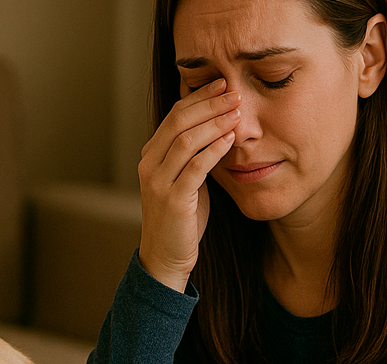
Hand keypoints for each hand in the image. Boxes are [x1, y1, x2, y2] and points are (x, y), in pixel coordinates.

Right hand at [138, 78, 240, 291]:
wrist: (166, 256)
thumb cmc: (180, 218)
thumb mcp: (184, 180)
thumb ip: (193, 155)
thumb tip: (217, 126)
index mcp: (150, 156)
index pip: (173, 115)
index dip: (198, 97)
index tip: (222, 84)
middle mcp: (149, 165)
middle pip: (178, 122)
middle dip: (208, 104)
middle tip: (234, 92)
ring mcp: (158, 182)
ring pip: (185, 141)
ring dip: (214, 123)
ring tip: (237, 112)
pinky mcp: (172, 199)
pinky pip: (195, 167)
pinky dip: (214, 150)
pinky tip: (230, 139)